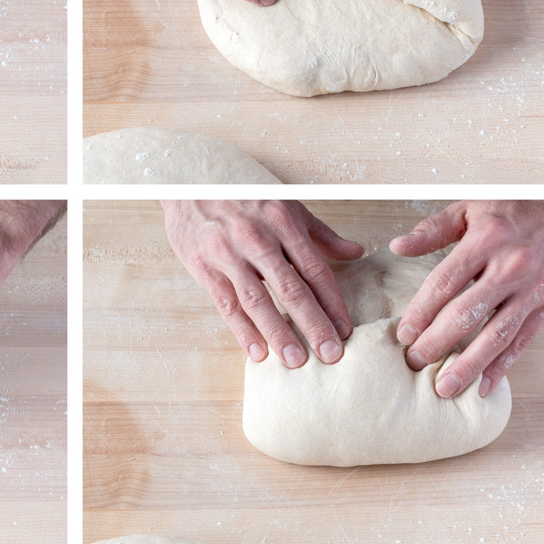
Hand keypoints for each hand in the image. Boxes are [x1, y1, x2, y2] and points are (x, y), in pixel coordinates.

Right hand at [162, 200, 363, 366]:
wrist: (188, 182)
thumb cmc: (241, 193)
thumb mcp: (285, 204)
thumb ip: (320, 233)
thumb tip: (354, 252)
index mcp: (283, 222)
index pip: (314, 270)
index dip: (332, 303)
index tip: (345, 330)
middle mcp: (258, 239)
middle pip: (291, 289)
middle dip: (314, 325)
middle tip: (331, 355)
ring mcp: (229, 254)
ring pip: (258, 300)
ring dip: (279, 334)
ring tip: (296, 361)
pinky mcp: (204, 266)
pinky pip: (227, 303)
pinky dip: (242, 330)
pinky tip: (257, 351)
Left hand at [391, 201, 543, 397]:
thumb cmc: (515, 208)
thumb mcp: (470, 208)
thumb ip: (432, 230)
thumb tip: (397, 246)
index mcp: (486, 240)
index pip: (444, 283)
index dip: (421, 312)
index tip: (403, 334)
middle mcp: (511, 266)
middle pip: (466, 314)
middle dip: (436, 343)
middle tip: (414, 363)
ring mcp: (534, 289)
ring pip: (496, 335)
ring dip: (468, 365)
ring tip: (444, 387)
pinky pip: (523, 340)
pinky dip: (502, 366)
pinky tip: (483, 385)